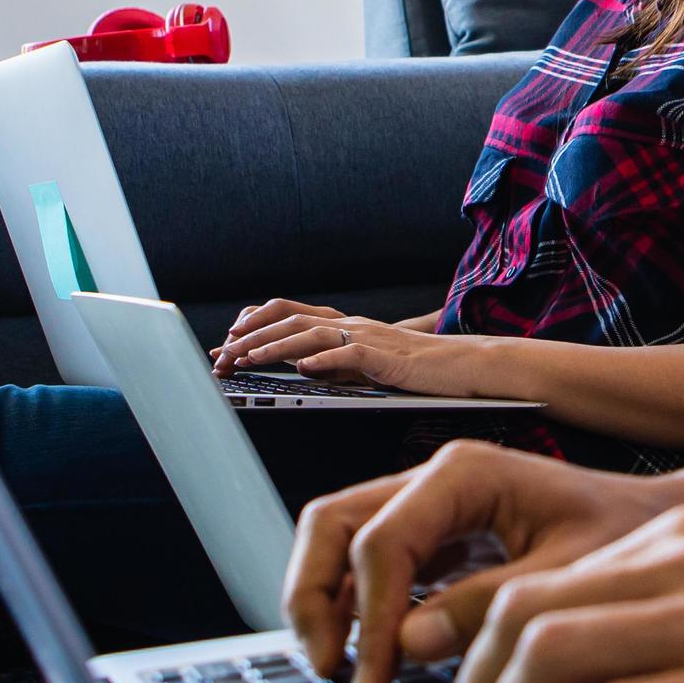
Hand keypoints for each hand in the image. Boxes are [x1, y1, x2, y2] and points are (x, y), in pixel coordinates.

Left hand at [221, 311, 472, 394]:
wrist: (460, 364)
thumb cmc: (414, 368)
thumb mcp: (365, 364)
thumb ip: (334, 362)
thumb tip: (301, 367)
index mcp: (344, 325)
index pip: (290, 314)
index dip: (256, 324)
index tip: (228, 341)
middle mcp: (351, 324)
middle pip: (291, 320)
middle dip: (252, 336)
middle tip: (224, 354)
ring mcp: (368, 337)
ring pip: (312, 333)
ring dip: (275, 346)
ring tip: (247, 359)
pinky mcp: (386, 357)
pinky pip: (350, 354)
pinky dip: (324, 359)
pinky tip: (303, 367)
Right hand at [284, 439, 670, 682]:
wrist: (657, 524)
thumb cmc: (625, 538)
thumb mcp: (567, 578)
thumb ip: (486, 606)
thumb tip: (408, 641)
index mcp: (465, 473)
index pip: (381, 541)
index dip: (367, 615)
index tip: (374, 680)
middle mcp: (435, 478)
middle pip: (333, 523)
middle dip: (314, 595)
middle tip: (328, 668)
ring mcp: (430, 504)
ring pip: (339, 538)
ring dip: (325, 601)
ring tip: (339, 668)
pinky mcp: (435, 534)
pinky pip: (370, 560)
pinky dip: (354, 604)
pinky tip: (373, 656)